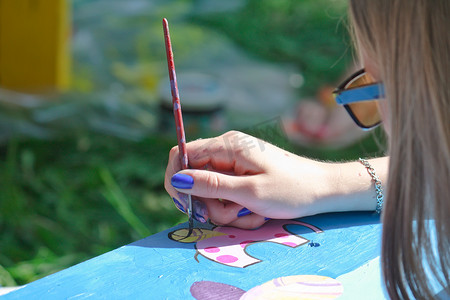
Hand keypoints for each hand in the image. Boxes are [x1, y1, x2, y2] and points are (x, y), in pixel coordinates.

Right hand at [164, 131, 335, 228]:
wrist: (324, 190)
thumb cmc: (292, 190)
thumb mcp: (249, 192)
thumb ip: (211, 185)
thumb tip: (178, 180)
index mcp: (227, 145)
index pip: (182, 154)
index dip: (177, 180)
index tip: (187, 206)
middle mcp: (227, 149)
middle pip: (195, 176)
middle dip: (208, 202)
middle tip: (231, 215)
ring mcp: (235, 161)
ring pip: (210, 189)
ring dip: (224, 209)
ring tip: (250, 215)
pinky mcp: (242, 174)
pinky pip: (226, 192)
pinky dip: (235, 208)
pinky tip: (254, 213)